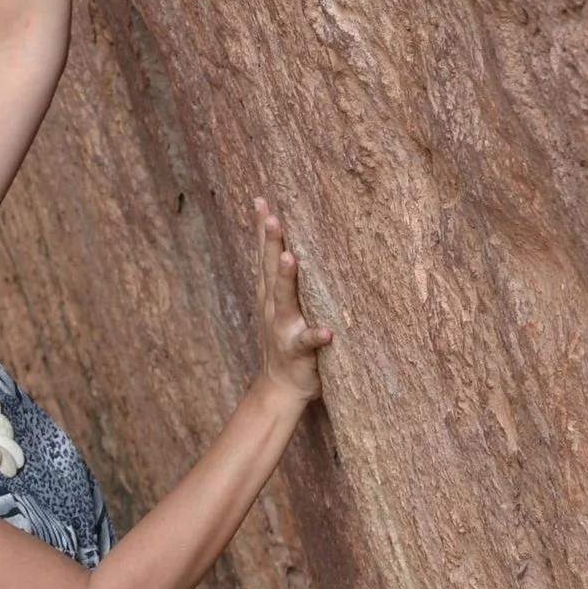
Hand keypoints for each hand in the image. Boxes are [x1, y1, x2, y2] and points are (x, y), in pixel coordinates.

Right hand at [252, 197, 332, 402]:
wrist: (281, 387)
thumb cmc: (287, 340)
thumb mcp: (281, 306)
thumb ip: (285, 279)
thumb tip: (294, 243)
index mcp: (271, 295)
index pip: (264, 256)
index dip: (261, 229)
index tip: (260, 201)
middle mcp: (273, 307)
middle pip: (269, 269)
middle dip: (269, 242)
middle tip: (271, 216)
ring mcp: (283, 329)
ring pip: (283, 300)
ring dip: (285, 279)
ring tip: (289, 259)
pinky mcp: (297, 351)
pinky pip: (306, 343)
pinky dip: (315, 336)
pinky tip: (327, 331)